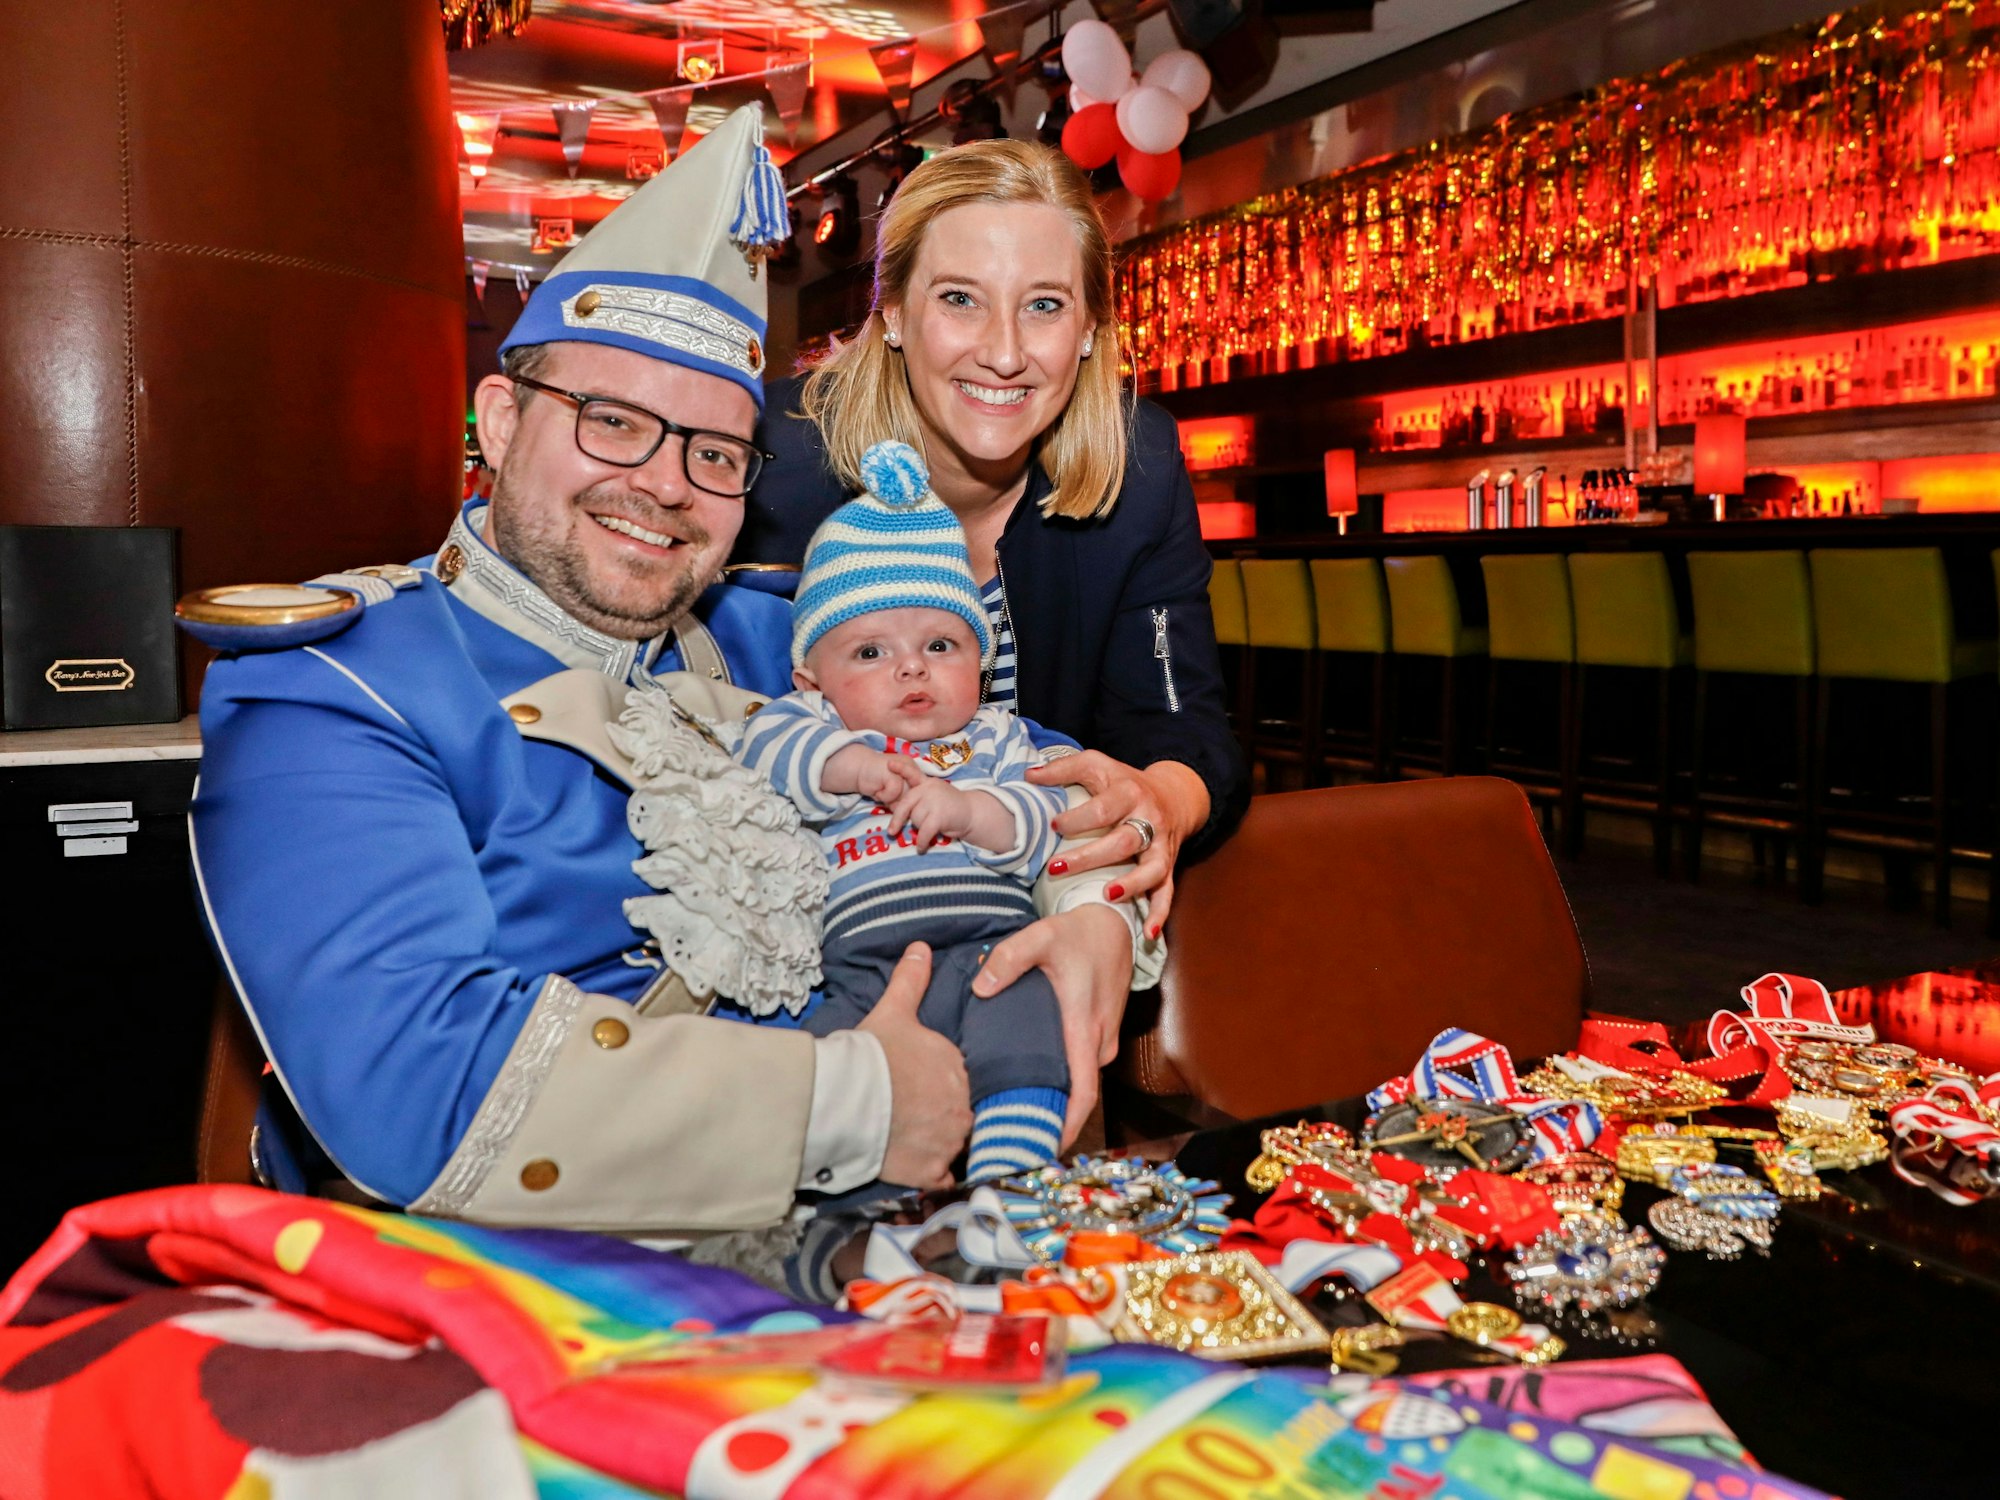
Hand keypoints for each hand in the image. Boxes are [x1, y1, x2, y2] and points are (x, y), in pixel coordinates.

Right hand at [823, 744, 923, 803]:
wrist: (857, 769)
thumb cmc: (876, 782)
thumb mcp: (895, 790)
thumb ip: (905, 796)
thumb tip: (914, 813)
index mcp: (914, 770)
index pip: (921, 792)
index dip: (911, 801)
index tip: (897, 801)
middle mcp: (911, 768)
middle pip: (914, 796)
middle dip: (900, 802)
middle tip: (888, 797)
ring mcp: (903, 769)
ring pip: (905, 797)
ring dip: (892, 800)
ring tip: (882, 792)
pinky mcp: (893, 773)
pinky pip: (893, 793)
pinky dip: (884, 796)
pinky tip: (877, 790)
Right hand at [858, 943, 971, 1189]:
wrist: (844, 1099)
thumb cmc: (870, 1054)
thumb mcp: (893, 1011)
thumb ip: (911, 981)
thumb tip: (921, 947)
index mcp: (959, 1069)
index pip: (965, 1080)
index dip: (948, 1084)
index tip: (929, 1088)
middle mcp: (963, 1108)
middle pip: (964, 1114)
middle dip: (948, 1115)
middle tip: (921, 1115)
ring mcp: (948, 1143)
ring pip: (956, 1147)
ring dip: (941, 1145)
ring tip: (917, 1141)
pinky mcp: (929, 1172)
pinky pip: (941, 1179)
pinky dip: (932, 1176)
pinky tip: (918, 1168)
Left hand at [885, 777, 973, 849]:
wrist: (973, 814)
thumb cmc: (951, 808)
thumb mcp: (935, 796)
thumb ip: (920, 798)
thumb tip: (899, 813)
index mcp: (927, 783)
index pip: (912, 774)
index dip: (901, 769)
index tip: (889, 764)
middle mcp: (930, 788)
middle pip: (906, 805)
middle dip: (898, 819)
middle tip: (891, 832)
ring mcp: (935, 800)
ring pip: (915, 820)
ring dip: (920, 829)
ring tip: (930, 829)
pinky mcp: (939, 815)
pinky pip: (924, 832)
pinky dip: (922, 842)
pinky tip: (921, 848)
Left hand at [972, 906, 1132, 1145]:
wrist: (1114, 924)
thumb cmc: (1078, 934)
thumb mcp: (1040, 937)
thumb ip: (1008, 959)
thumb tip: (981, 987)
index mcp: (1084, 1028)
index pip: (1083, 1092)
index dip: (1066, 1127)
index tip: (1042, 1149)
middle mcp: (1098, 1043)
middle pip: (1077, 1095)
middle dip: (1049, 1119)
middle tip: (1009, 1138)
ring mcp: (1103, 1041)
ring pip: (1078, 1081)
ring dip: (1055, 1099)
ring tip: (1013, 1113)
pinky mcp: (1100, 1035)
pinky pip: (1080, 1067)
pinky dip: (1061, 1080)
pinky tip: (1031, 1081)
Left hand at [1026, 753, 1208, 932]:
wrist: (1174, 795)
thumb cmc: (1124, 782)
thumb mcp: (1096, 766)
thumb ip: (1063, 768)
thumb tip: (1028, 775)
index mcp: (1130, 793)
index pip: (1104, 808)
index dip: (1078, 818)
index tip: (1053, 826)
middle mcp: (1150, 820)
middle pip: (1123, 842)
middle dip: (1090, 857)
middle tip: (1056, 867)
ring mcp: (1162, 846)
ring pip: (1151, 868)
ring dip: (1131, 884)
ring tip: (1107, 895)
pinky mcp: (1168, 866)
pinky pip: (1168, 892)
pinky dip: (1159, 914)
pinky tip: (1147, 934)